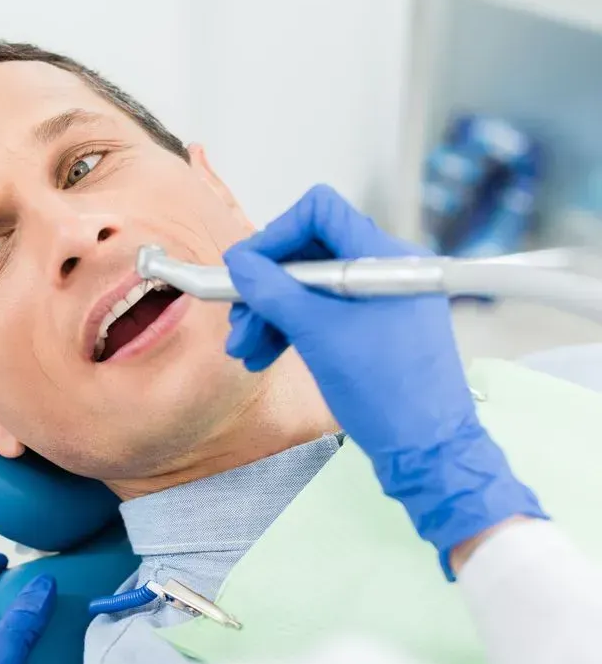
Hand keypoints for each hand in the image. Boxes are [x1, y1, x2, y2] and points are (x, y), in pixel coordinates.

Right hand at [223, 185, 545, 576]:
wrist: (426, 450)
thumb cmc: (388, 394)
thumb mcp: (318, 336)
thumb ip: (274, 293)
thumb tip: (240, 264)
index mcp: (385, 258)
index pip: (320, 213)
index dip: (275, 236)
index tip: (244, 269)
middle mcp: (387, 269)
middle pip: (309, 253)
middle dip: (266, 286)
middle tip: (237, 319)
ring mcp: (382, 299)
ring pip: (311, 288)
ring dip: (272, 313)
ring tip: (246, 349)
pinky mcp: (376, 326)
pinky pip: (325, 312)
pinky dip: (292, 328)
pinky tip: (266, 354)